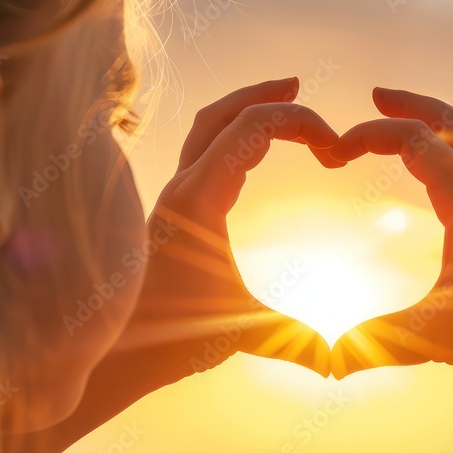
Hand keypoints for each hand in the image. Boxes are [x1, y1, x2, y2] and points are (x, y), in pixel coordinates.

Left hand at [114, 78, 339, 379]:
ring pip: (205, 130)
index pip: (251, 128)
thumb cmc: (170, 339)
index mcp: (199, 199)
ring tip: (278, 107)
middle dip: (265, 96)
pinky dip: (230, 140)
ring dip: (242, 112)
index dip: (300, 124)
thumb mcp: (243, 333)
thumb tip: (338, 363)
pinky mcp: (172, 213)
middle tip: (300, 89)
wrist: (114, 351)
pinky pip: (201, 155)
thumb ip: (294, 341)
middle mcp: (181, 188)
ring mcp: (173, 198)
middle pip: (222, 114)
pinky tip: (250, 159)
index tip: (336, 154)